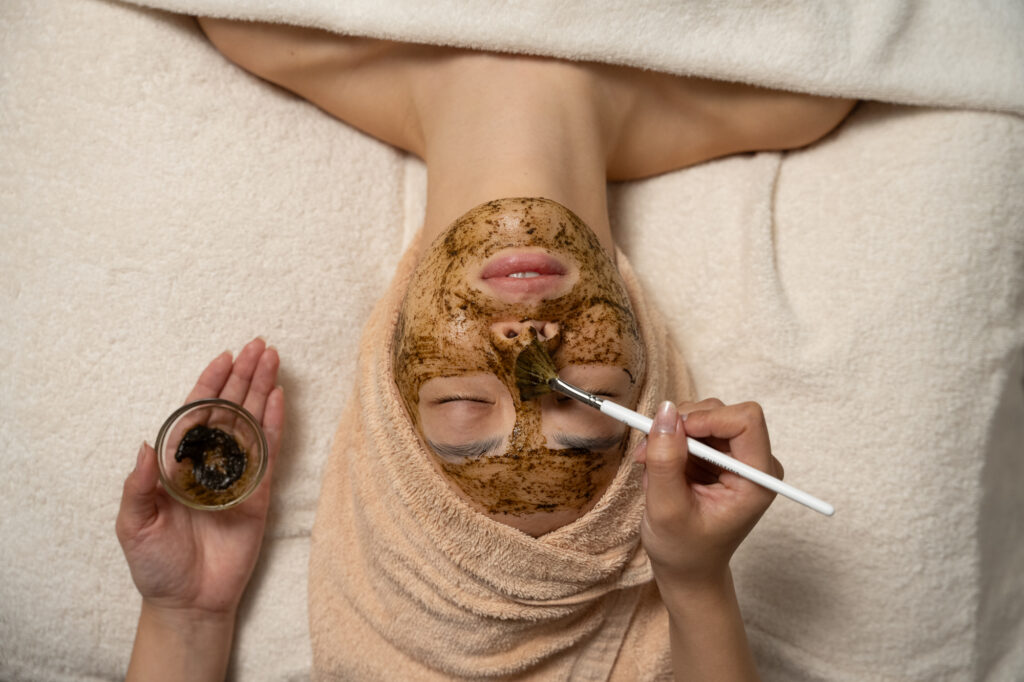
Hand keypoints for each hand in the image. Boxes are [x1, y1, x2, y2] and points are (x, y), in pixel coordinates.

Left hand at [115, 338, 284, 617]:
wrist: (188, 601)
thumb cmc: (155, 564)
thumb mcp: (133, 525)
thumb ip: (139, 485)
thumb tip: (146, 444)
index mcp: (179, 463)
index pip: (197, 412)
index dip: (210, 383)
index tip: (224, 356)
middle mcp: (210, 462)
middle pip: (230, 408)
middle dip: (244, 375)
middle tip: (259, 345)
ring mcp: (238, 475)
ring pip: (252, 422)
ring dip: (262, 390)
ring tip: (273, 359)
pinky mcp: (260, 493)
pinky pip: (270, 452)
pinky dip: (275, 424)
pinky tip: (280, 398)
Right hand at [634, 398, 781, 592]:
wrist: (689, 570)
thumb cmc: (683, 550)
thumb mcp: (666, 508)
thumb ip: (666, 459)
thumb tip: (666, 411)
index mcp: (758, 480)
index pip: (745, 420)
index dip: (707, 418)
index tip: (673, 434)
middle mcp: (755, 463)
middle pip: (721, 413)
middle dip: (682, 428)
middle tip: (650, 454)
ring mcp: (739, 458)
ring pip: (704, 416)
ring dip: (672, 436)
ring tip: (652, 467)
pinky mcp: (722, 456)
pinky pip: (695, 429)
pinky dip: (672, 443)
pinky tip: (662, 469)